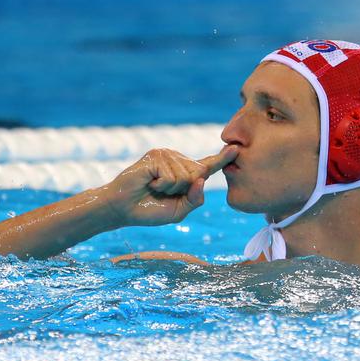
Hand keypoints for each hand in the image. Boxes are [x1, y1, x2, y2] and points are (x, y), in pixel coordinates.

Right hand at [100, 145, 237, 225]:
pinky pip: (171, 175)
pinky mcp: (155, 155)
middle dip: (183, 190)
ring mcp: (166, 155)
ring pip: (185, 175)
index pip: (208, 166)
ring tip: (154, 188)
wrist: (123, 209)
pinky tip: (149, 183)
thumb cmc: (150, 211)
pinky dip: (161, 185)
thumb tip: (202, 179)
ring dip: (169, 189)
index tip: (236, 149)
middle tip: (162, 192)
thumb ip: (195, 199)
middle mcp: (178, 160)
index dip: (223, 159)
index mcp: (186, 174)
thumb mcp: (179, 211)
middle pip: (199, 174)